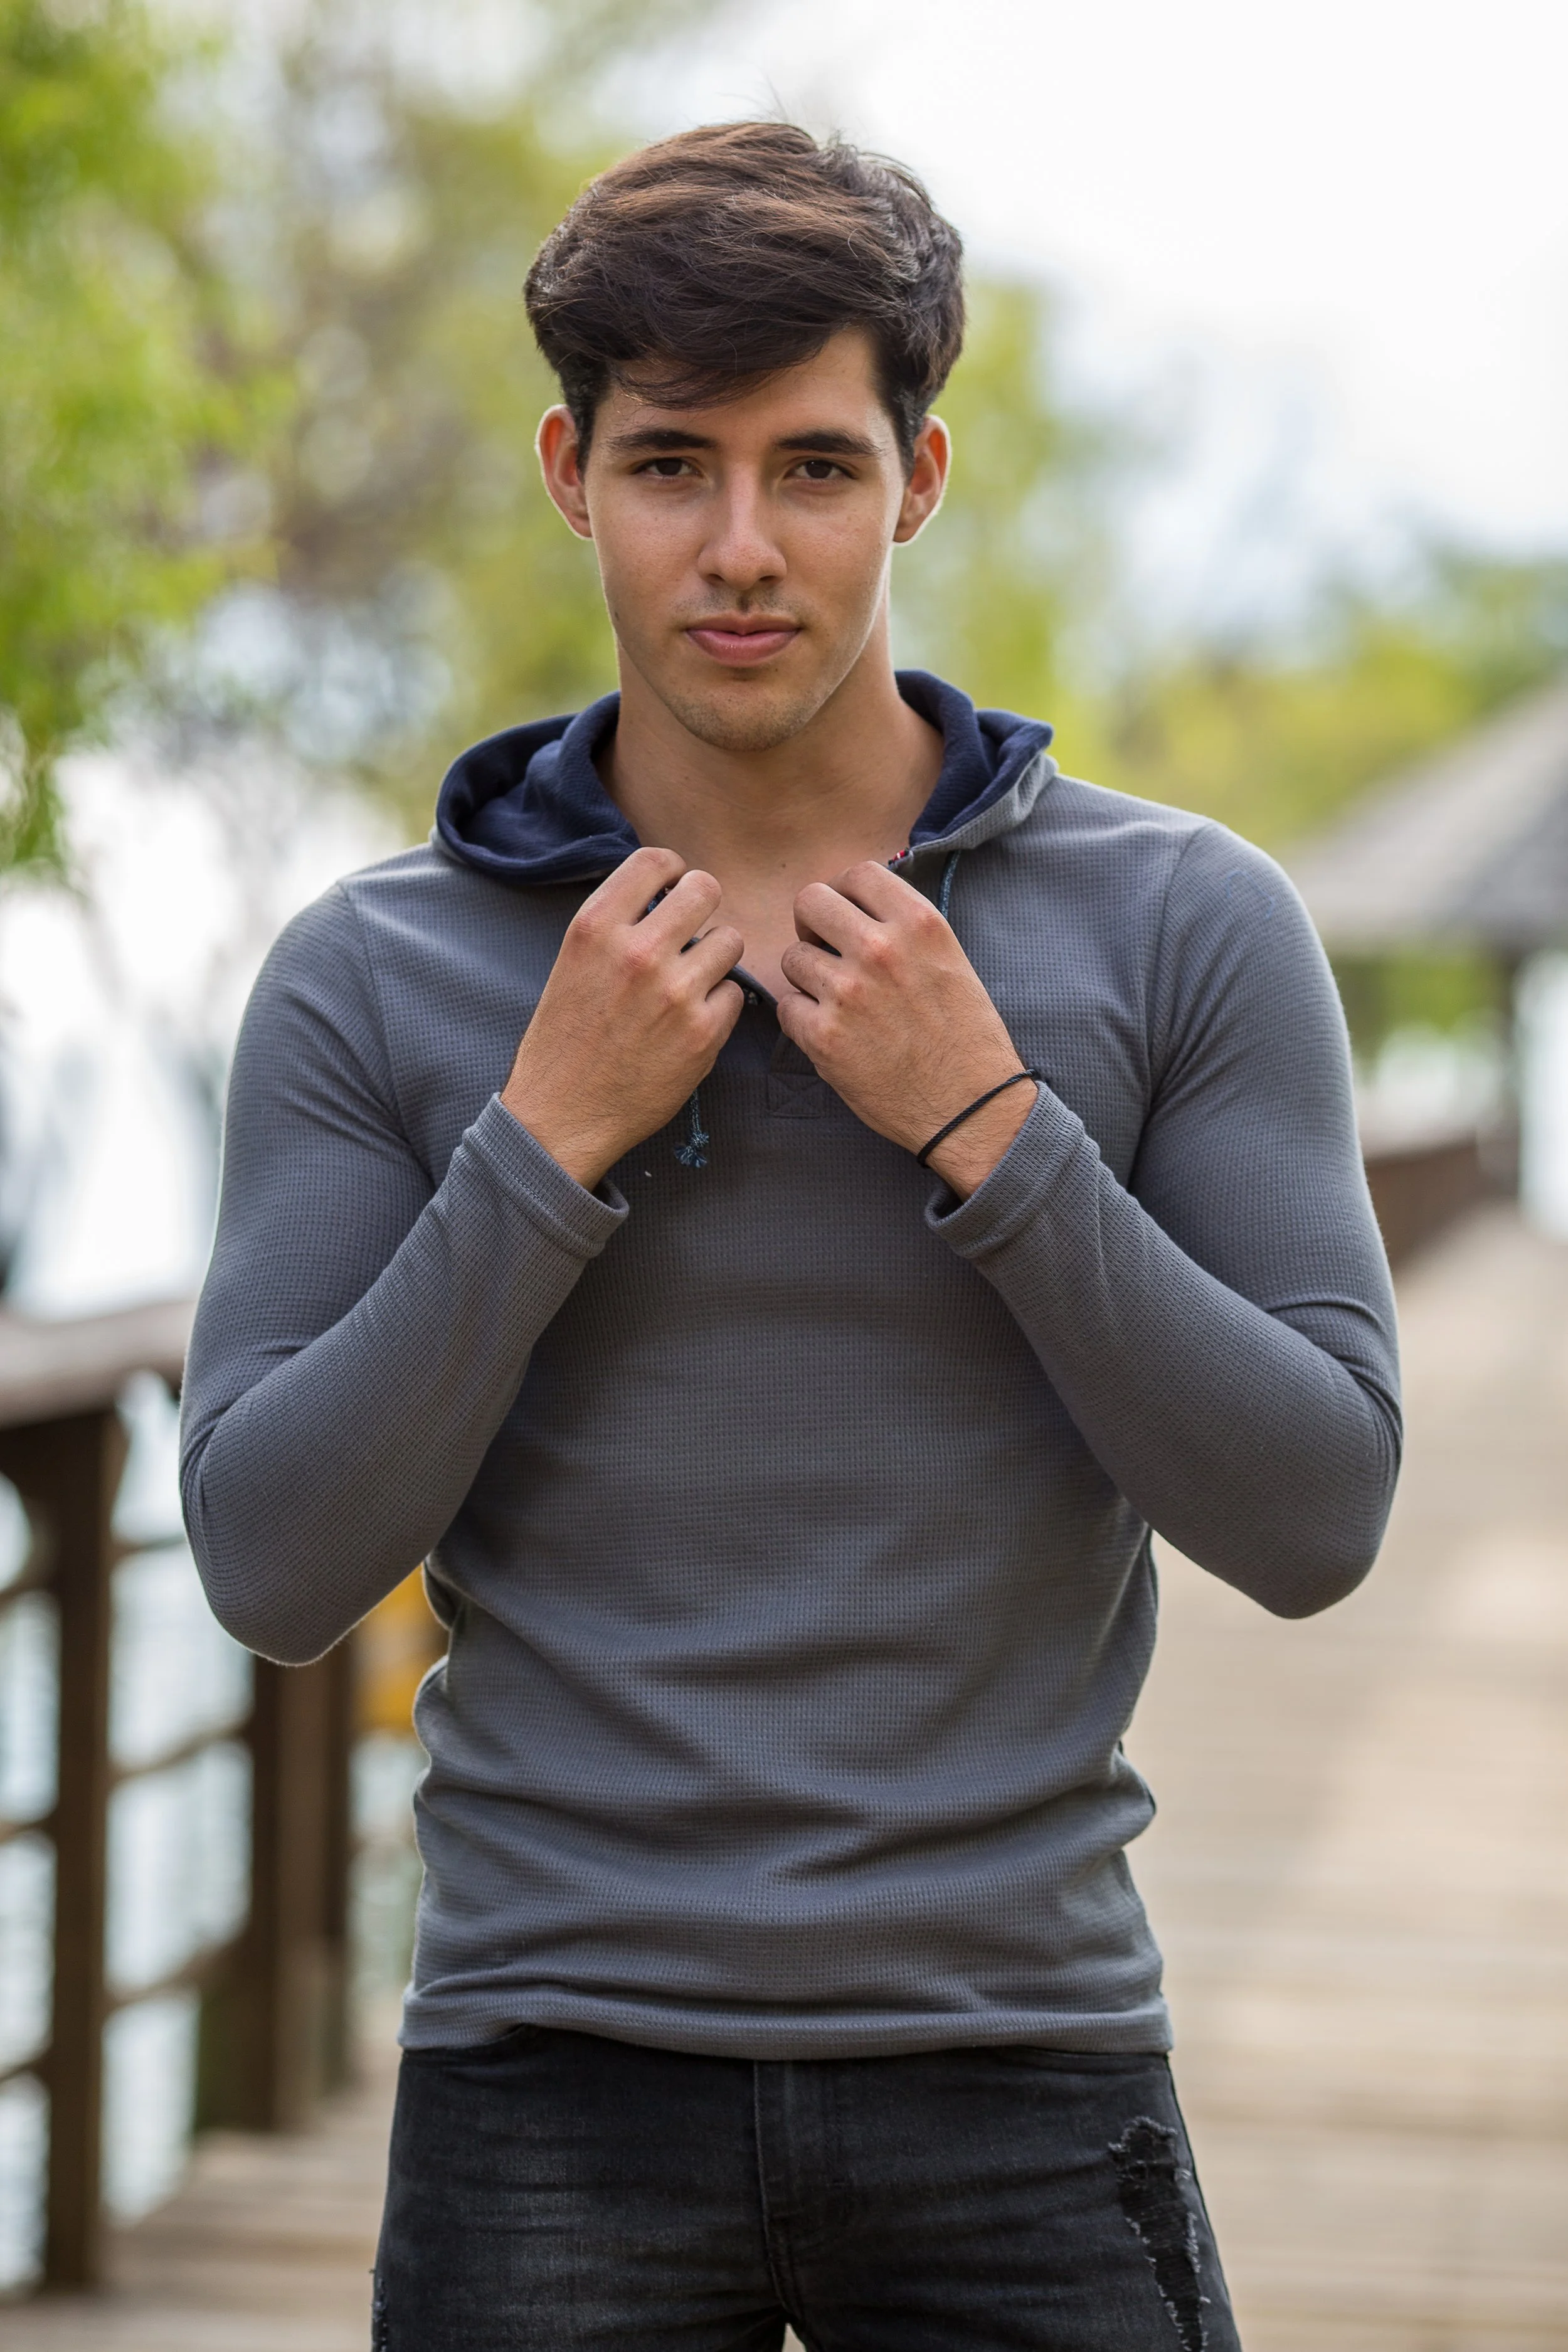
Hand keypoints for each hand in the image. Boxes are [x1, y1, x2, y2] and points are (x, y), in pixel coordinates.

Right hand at [502, 846, 743, 1189]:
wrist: (563, 1114)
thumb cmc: (564, 1039)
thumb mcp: (573, 963)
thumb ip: (616, 925)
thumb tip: (664, 894)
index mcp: (595, 928)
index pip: (655, 860)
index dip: (673, 870)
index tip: (673, 888)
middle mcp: (637, 952)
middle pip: (705, 890)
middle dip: (704, 907)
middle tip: (693, 931)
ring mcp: (675, 992)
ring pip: (730, 940)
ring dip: (716, 957)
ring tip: (691, 981)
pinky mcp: (703, 1032)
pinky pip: (735, 992)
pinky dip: (719, 1004)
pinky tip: (692, 1021)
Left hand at [777, 862, 1035, 1197]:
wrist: (972, 1108)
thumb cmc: (966, 1038)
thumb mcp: (951, 961)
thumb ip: (905, 929)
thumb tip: (860, 908)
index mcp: (919, 924)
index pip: (857, 874)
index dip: (844, 894)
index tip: (846, 917)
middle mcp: (881, 949)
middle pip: (811, 901)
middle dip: (813, 925)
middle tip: (826, 950)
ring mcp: (848, 993)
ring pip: (792, 957)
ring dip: (807, 977)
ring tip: (837, 1002)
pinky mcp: (824, 1037)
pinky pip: (787, 1006)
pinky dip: (802, 1018)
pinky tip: (831, 1033)